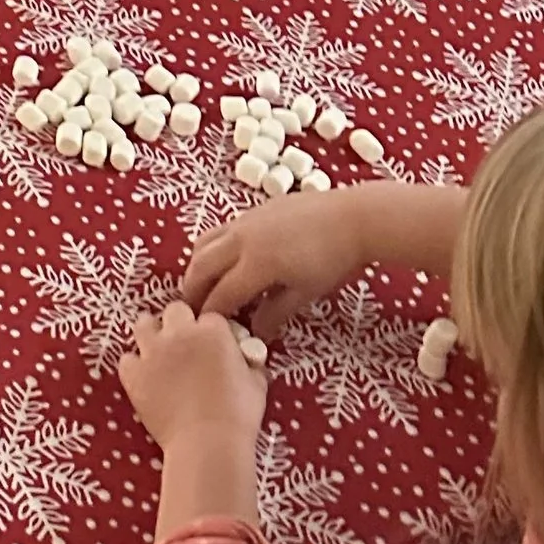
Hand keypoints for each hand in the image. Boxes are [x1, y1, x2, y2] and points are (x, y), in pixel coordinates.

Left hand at [120, 299, 265, 455]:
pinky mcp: (134, 374)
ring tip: (161, 354)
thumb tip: (247, 357)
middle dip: (181, 324)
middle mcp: (180, 333)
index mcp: (213, 331)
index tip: (215, 348)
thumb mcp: (257, 384)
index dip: (212, 333)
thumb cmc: (238, 416)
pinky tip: (145, 379)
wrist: (207, 443)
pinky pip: (127, 359)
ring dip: (152, 335)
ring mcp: (153, 351)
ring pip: (144, 324)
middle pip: (175, 311)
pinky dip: (135, 367)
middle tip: (186, 347)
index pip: (210, 318)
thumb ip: (250, 362)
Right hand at [183, 182, 465, 334]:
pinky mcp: (253, 210)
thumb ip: (275, 313)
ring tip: (201, 285)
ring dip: (198, 266)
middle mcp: (242, 238)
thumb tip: (255, 332)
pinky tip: (225, 262)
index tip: (205, 330)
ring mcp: (245, 220)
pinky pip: (221, 230)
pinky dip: (212, 249)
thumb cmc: (333, 260)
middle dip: (192, 290)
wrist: (353, 218)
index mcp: (256, 263)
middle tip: (190, 310)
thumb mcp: (305, 293)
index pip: (222, 294)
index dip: (211, 314)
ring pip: (206, 243)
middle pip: (202, 265)